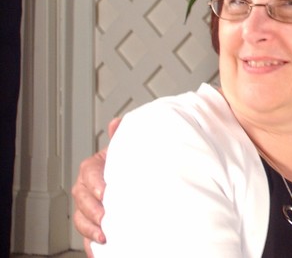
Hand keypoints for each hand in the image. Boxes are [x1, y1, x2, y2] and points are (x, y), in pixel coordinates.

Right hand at [72, 117, 119, 256]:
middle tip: (106, 218)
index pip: (89, 172)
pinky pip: (87, 236)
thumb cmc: (128, 163)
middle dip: (92, 210)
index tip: (105, 192)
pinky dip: (91, 245)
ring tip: (104, 236)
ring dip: (90, 229)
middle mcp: (87, 187)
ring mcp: (89, 206)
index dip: (95, 183)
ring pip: (81, 218)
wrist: (134, 177)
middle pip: (82, 199)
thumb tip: (117, 123)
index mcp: (95, 167)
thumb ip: (122, 135)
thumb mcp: (126, 148)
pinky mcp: (93, 223)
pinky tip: (98, 251)